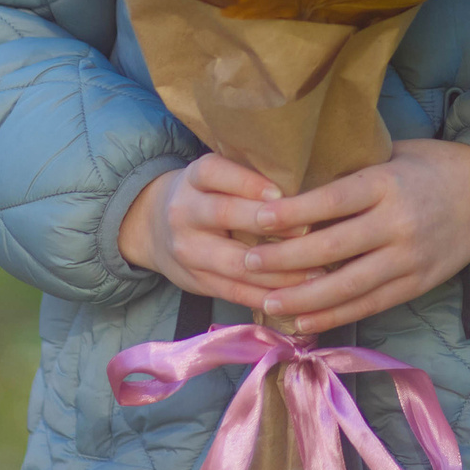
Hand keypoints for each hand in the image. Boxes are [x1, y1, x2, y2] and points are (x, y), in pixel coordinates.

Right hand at [119, 154, 323, 307]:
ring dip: (278, 270)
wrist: (153, 227)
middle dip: (268, 224)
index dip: (247, 182)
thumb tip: (306, 185)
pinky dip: (265, 296)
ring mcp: (187, 250)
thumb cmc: (204, 196)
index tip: (280, 193)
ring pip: (233, 262)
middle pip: (224, 214)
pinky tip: (294, 298)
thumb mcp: (214, 177)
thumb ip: (247, 178)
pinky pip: (233, 292)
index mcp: (192, 178)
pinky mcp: (195, 281)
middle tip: (309, 231)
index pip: (214, 172)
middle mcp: (184, 211)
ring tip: (316, 272)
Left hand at [237, 140, 469, 334]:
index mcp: (386, 183)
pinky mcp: (416, 284)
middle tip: (247, 262)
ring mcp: (408, 258)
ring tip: (267, 302)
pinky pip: (369, 305)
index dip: (291, 214)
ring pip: (347, 286)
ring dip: (302, 298)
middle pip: (331, 249)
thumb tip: (293, 179)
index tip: (255, 220)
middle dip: (284, 260)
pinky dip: (334, 316)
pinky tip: (303, 321)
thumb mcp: (392, 154)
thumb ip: (351, 171)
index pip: (331, 201)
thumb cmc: (431, 166)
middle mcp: (396, 223)